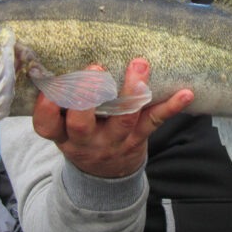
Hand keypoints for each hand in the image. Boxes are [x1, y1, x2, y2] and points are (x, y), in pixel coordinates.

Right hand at [32, 58, 193, 177]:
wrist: (107, 176)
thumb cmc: (82, 135)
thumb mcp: (64, 126)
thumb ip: (61, 101)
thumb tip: (58, 56)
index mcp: (63, 134)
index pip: (47, 125)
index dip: (45, 109)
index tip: (49, 90)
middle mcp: (86, 140)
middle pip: (82, 124)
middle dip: (87, 97)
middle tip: (95, 69)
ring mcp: (114, 141)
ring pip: (123, 120)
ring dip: (132, 91)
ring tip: (139, 65)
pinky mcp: (139, 139)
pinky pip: (155, 122)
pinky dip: (171, 107)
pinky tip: (186, 93)